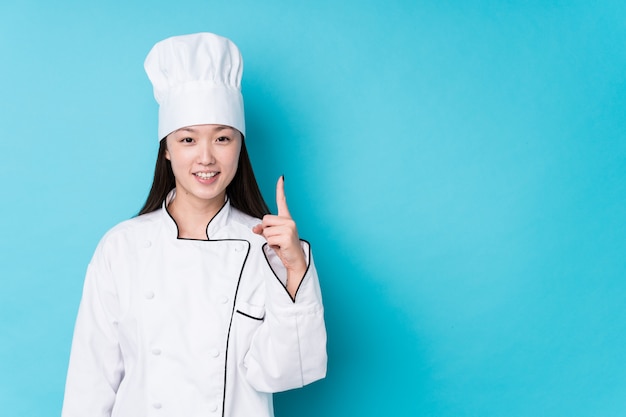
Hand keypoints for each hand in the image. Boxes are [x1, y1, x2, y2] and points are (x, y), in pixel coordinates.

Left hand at [253, 176, 306, 295]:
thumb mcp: (272, 237)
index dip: (280, 189)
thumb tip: (255, 228)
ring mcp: (289, 228)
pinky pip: (269, 238)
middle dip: (266, 230)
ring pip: (266, 230)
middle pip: (265, 219)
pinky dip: (271, 245)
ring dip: (269, 239)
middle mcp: (289, 221)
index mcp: (286, 219)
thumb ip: (263, 229)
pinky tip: (281, 247)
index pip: (282, 201)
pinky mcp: (287, 236)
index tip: (281, 177)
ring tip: (279, 244)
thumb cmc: (284, 248)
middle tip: (275, 239)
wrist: (295, 261)